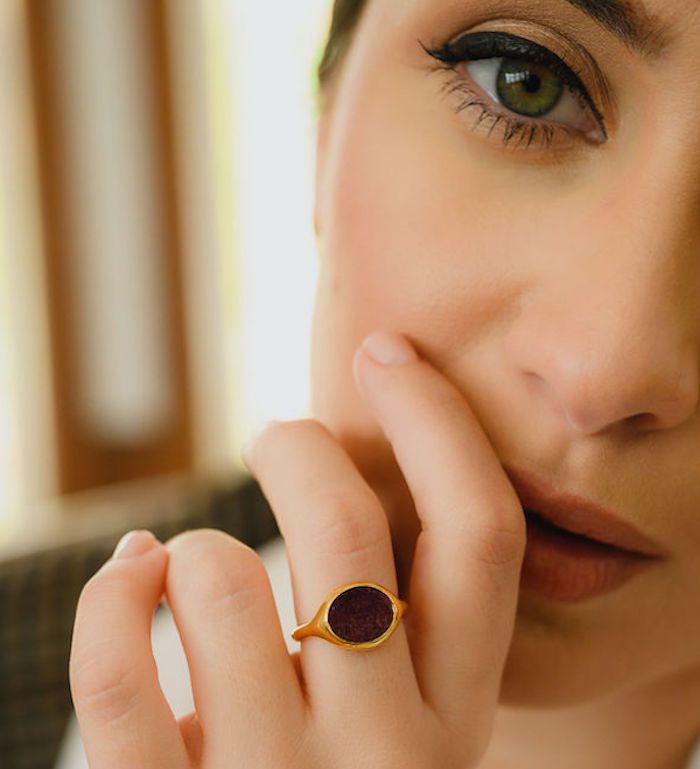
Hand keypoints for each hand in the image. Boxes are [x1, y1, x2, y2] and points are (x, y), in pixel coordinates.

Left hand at [68, 330, 525, 768]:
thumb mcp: (407, 726)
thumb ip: (400, 619)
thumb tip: (318, 464)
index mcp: (459, 719)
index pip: (483, 536)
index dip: (437, 423)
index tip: (388, 356)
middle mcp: (388, 756)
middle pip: (348, 530)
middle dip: (301, 447)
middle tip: (278, 435)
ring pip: (224, 582)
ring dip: (196, 546)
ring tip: (188, 563)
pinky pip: (118, 670)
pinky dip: (113, 591)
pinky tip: (129, 572)